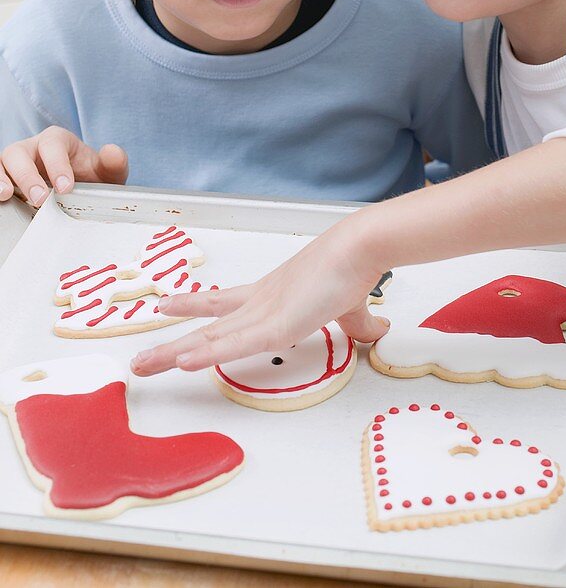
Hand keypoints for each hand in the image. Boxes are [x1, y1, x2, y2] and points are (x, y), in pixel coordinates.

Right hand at [0, 127, 127, 206]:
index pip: (52, 145)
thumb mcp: (106, 172)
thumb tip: (112, 151)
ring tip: (6, 195)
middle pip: (19, 152)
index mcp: (57, 140)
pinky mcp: (7, 178)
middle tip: (40, 198)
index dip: (57, 165)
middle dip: (27, 175)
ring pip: (1, 163)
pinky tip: (1, 200)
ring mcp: (15, 164)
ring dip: (1, 179)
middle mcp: (32, 148)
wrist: (81, 190)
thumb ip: (114, 162)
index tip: (66, 188)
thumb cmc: (90, 177)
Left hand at [131, 215, 389, 376]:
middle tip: (140, 359)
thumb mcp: (350, 307)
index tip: (167, 305)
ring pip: (210, 341)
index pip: (224, 303)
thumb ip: (356, 324)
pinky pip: (235, 346)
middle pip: (207, 329)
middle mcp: (259, 303)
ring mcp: (264, 314)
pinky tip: (183, 361)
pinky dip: (208, 354)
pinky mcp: (276, 326)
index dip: (195, 306)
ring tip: (141, 367)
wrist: (358, 249)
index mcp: (272, 297)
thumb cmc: (353, 270)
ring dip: (174, 355)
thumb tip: (374, 331)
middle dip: (172, 346)